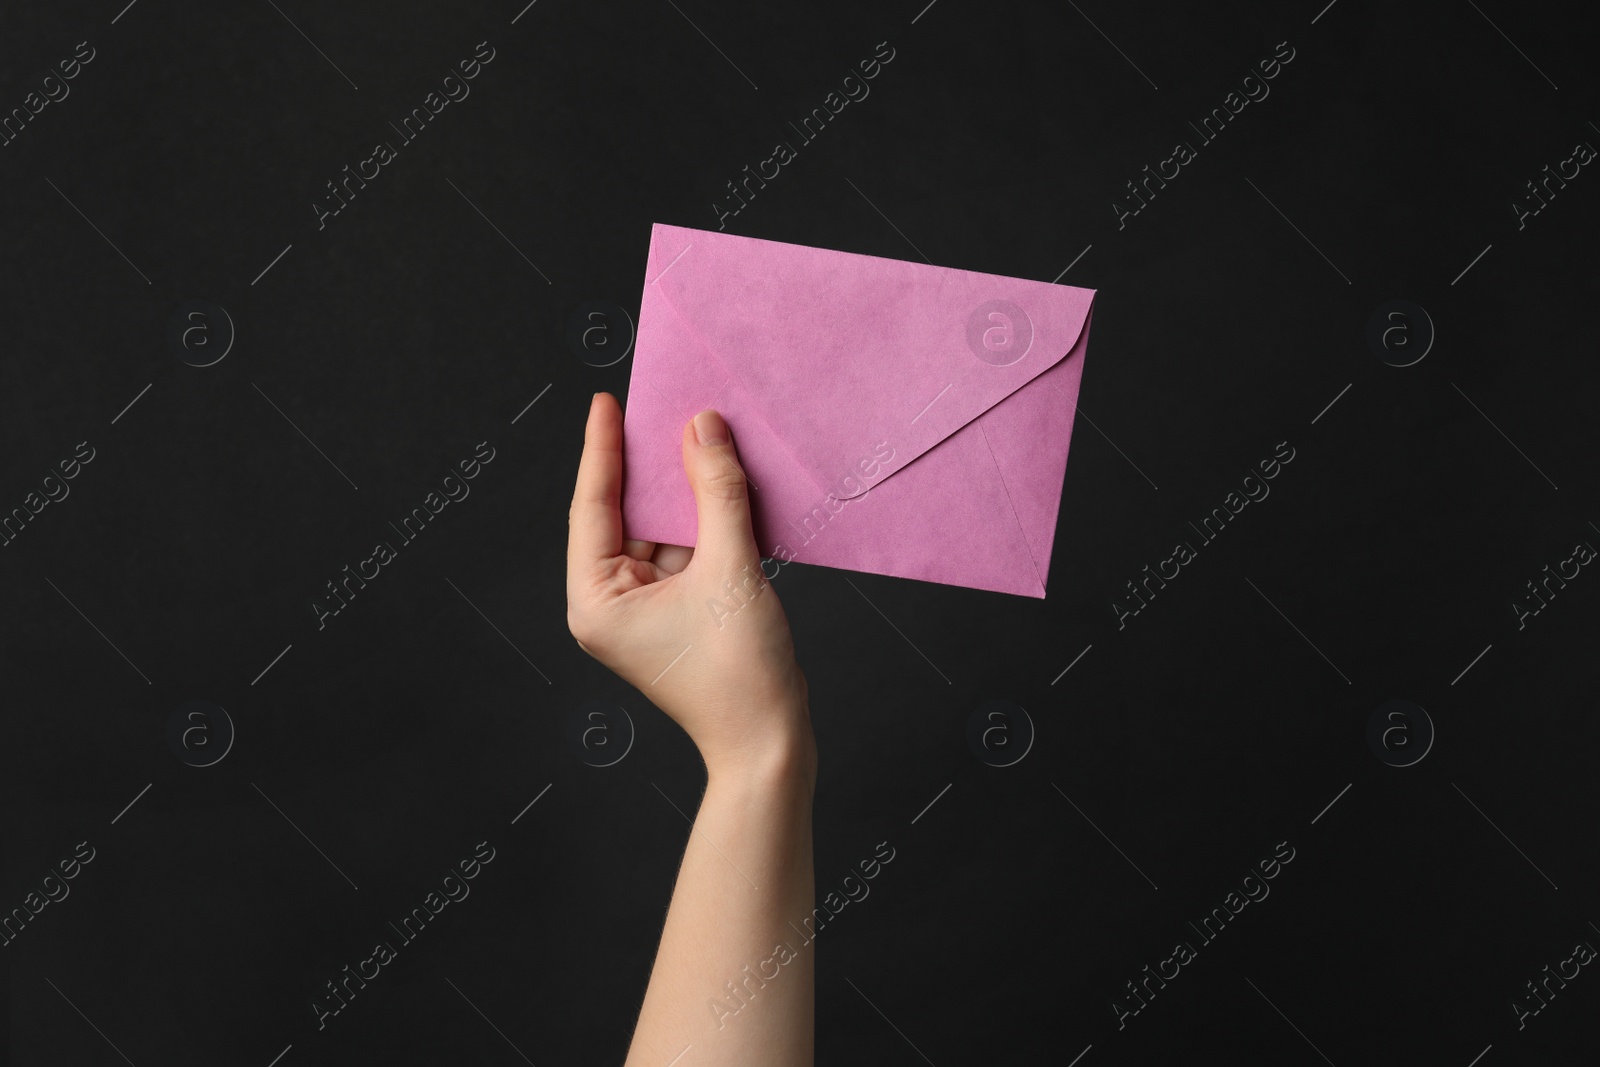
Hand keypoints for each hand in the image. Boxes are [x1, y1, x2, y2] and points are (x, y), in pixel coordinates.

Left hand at [566, 392, 813, 783]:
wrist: (772, 743)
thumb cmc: (739, 674)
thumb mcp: (730, 569)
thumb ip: (716, 492)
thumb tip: (702, 427)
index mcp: (596, 600)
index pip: (594, 507)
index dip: (603, 449)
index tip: (606, 402)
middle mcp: (611, 603)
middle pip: (628, 514)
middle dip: (652, 465)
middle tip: (663, 406)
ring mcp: (645, 609)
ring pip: (664, 529)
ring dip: (688, 490)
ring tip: (706, 434)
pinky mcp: (679, 612)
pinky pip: (689, 549)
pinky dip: (708, 519)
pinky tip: (726, 481)